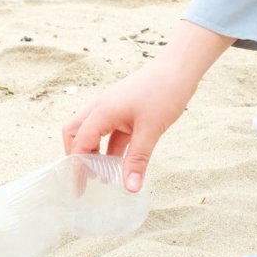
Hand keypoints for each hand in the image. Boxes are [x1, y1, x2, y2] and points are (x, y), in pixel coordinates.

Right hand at [63, 20, 233, 192]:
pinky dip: (110, 147)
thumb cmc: (164, 93)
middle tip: (85, 179)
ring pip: (92, 132)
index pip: (80, 143)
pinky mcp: (124, 109)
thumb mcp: (150, 130)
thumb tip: (130, 188)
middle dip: (76, 156)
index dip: (77, 166)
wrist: (180, 68)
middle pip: (75, 133)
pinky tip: (120, 163)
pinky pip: (110, 131)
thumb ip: (137, 160)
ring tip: (104, 176)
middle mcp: (101, 108)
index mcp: (102, 111)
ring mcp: (112, 107)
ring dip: (94, 153)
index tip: (80, 188)